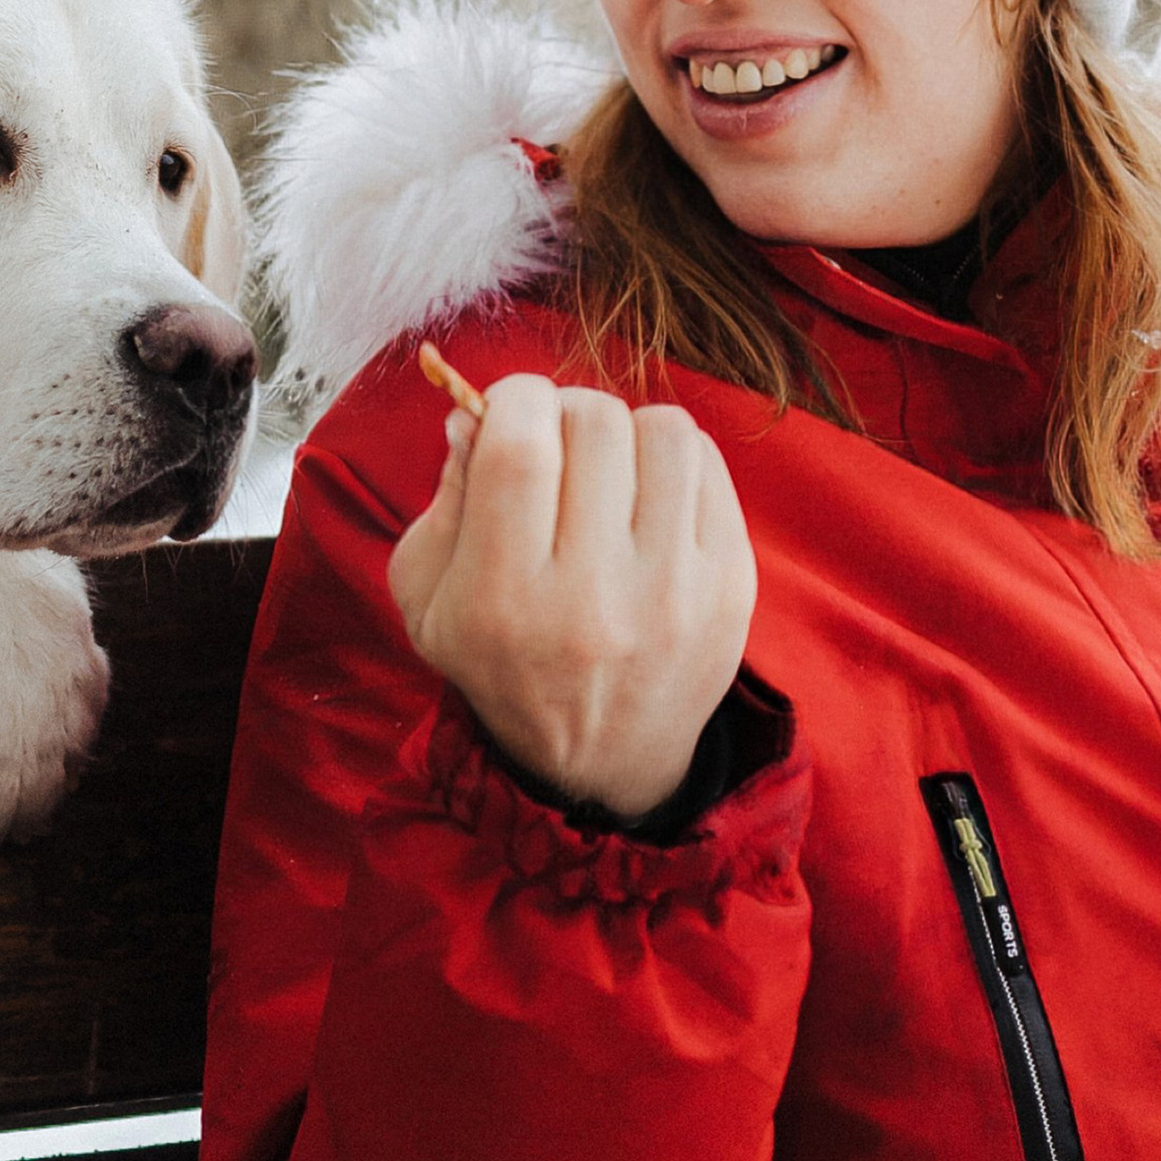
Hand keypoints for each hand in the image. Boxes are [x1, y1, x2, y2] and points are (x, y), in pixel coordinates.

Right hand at [386, 373, 756, 821]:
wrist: (601, 762)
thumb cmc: (503, 666)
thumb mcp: (429, 603)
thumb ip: (442, 502)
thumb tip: (475, 414)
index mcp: (506, 601)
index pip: (520, 448)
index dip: (512, 399)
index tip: (508, 410)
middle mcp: (596, 599)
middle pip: (595, 424)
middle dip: (564, 410)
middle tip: (555, 440)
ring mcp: (676, 593)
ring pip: (664, 430)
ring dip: (625, 430)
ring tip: (606, 467)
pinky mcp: (731, 587)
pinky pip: (708, 465)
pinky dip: (670, 459)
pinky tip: (646, 493)